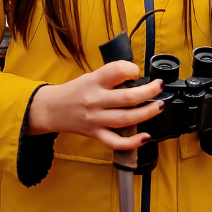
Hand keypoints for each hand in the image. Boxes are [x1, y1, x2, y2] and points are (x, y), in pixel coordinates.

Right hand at [25, 60, 163, 149]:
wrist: (52, 109)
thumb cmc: (74, 91)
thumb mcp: (90, 77)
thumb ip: (111, 77)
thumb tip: (138, 78)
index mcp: (94, 82)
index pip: (116, 71)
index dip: (131, 69)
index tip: (137, 72)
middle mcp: (95, 100)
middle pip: (127, 98)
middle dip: (149, 92)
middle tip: (159, 87)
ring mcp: (96, 119)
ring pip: (126, 119)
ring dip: (147, 113)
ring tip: (160, 106)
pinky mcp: (96, 134)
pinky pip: (116, 141)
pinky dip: (133, 142)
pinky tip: (146, 137)